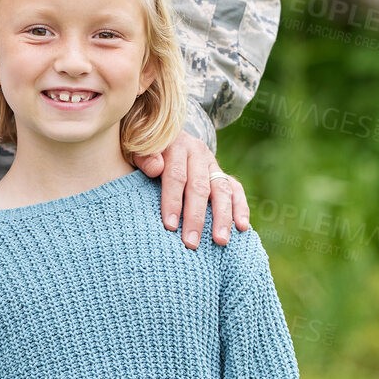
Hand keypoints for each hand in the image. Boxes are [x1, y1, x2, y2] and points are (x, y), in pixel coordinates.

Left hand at [134, 132, 248, 247]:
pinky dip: (240, 208)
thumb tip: (156, 168)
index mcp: (176, 145)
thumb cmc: (144, 149)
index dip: (172, 200)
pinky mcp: (221, 173)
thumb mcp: (136, 147)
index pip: (175, 175)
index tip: (170, 226)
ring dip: (222, 217)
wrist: (161, 135)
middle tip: (191, 243)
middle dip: (196, 217)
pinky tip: (242, 227)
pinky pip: (236, 189)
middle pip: (199, 187)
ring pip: (221, 190)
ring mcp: (212, 163)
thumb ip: (144, 157)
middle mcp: (197, 152)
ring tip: (220, 241)